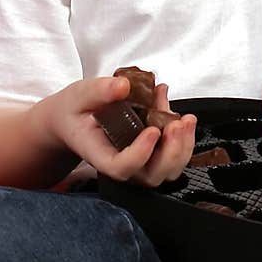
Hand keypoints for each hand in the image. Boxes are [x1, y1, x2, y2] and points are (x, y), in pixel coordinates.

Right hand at [35, 75, 197, 185]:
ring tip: (186, 120)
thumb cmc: (76, 111)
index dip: (140, 154)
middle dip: (170, 153)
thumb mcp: (80, 94)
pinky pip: (173, 157)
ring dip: (182, 147)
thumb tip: (123, 86)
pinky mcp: (152, 155)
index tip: (152, 130)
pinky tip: (183, 117)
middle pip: (151, 176)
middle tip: (176, 124)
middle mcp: (121, 164)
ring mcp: (139, 163)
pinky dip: (184, 140)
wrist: (74, 119)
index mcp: (99, 154)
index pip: (121, 167)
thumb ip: (98, 90)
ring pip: (167, 171)